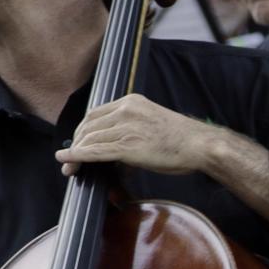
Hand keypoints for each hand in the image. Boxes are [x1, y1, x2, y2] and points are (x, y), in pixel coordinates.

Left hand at [54, 93, 216, 176]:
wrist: (200, 145)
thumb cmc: (181, 139)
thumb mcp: (152, 122)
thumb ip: (131, 128)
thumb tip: (114, 148)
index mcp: (132, 102)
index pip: (95, 113)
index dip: (81, 130)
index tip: (77, 143)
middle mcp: (126, 111)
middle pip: (88, 126)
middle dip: (75, 143)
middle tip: (68, 158)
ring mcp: (127, 128)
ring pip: (89, 139)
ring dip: (74, 154)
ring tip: (69, 166)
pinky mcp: (129, 146)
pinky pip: (96, 151)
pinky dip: (78, 157)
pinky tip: (69, 162)